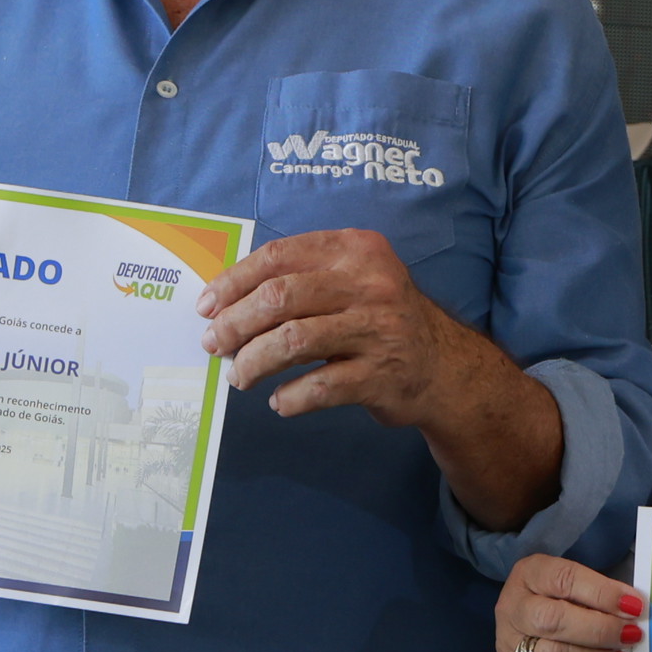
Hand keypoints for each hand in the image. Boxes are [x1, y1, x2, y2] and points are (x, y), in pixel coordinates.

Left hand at [202, 229, 453, 427]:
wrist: (444, 367)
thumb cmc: (381, 320)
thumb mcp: (353, 281)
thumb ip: (302, 279)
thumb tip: (226, 304)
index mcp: (356, 250)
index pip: (278, 257)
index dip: (233, 282)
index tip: (207, 306)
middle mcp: (371, 284)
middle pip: (280, 297)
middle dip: (235, 324)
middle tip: (214, 345)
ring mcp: (379, 329)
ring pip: (294, 341)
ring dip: (254, 362)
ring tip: (239, 376)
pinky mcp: (383, 374)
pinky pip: (319, 387)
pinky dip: (290, 397)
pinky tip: (279, 402)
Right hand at [495, 553, 638, 651]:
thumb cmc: (563, 612)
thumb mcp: (575, 590)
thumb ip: (599, 594)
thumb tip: (633, 607)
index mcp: (528, 576)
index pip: (563, 578)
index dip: (602, 592)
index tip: (633, 605)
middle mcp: (513, 610)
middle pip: (553, 620)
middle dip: (601, 629)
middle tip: (630, 633)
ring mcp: (510, 649)